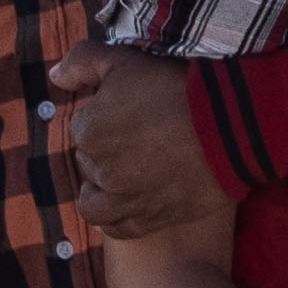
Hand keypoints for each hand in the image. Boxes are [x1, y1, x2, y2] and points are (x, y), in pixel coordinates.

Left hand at [47, 48, 230, 244]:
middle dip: (107, 152)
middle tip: (140, 140)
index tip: (132, 114)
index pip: (83, 128)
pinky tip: (132, 202)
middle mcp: (100, 170)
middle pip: (91, 163)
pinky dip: (118, 218)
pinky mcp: (150, 220)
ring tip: (126, 177)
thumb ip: (81, 63)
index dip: (106, 120)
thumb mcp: (125, 59)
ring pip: (95, 202)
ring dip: (103, 190)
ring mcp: (125, 200)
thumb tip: (54, 76)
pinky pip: (118, 228)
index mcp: (89, 130)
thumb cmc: (178, 85)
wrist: (233, 124)